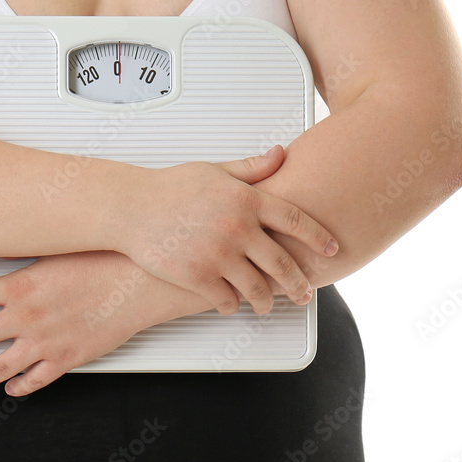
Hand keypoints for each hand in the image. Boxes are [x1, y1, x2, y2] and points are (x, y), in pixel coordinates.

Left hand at [0, 249, 202, 396]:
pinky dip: (22, 387)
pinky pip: (37, 378)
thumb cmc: (104, 261)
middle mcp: (27, 316)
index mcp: (21, 286)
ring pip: (0, 366)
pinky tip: (13, 390)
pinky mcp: (67, 358)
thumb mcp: (56, 252)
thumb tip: (10, 262)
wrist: (138, 283)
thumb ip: (29, 264)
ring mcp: (45, 341)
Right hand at [113, 145, 338, 315]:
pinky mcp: (197, 276)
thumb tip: (281, 155)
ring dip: (266, 301)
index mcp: (246, 199)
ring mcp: (218, 254)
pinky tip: (234, 305)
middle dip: (299, 282)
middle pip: (282, 262)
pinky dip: (233, 306)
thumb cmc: (169, 188)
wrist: (129, 208)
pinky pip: (226, 300)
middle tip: (306, 292)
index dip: (319, 237)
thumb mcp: (214, 170)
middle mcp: (237, 228)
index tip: (332, 250)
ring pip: (257, 288)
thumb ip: (251, 168)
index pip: (296, 220)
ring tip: (267, 305)